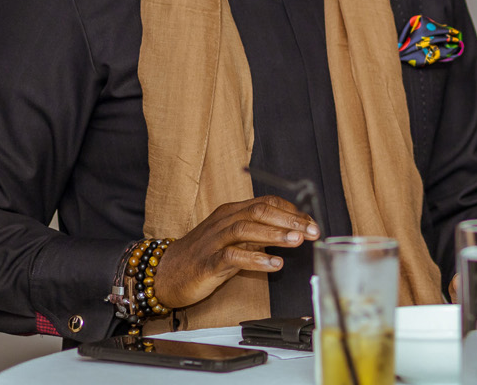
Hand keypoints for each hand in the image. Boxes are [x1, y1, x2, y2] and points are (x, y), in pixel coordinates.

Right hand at [152, 195, 318, 308]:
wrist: (163, 274)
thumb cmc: (202, 257)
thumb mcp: (233, 241)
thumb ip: (258, 235)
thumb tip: (291, 233)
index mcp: (231, 212)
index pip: (266, 202)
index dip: (292, 211)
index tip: (312, 222)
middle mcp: (223, 221)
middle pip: (260, 211)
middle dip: (290, 220)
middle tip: (312, 231)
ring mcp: (213, 240)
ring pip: (247, 228)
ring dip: (275, 234)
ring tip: (297, 242)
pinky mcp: (206, 262)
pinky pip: (232, 256)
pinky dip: (256, 259)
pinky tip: (274, 263)